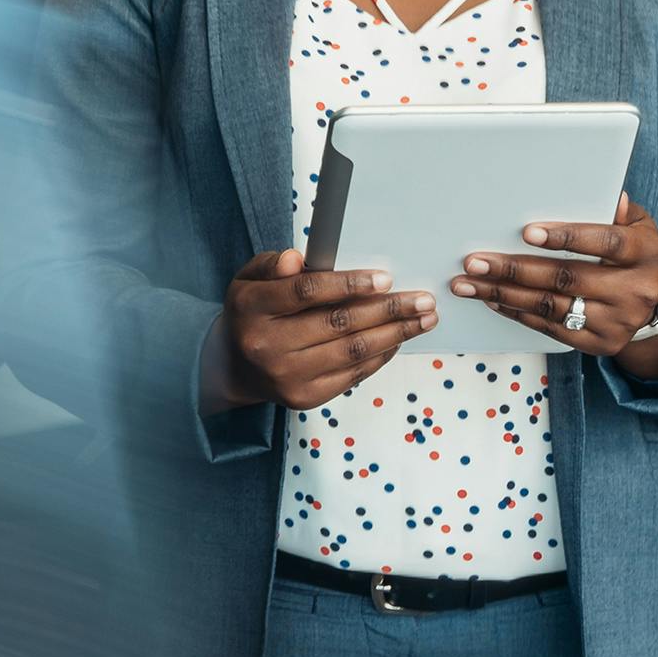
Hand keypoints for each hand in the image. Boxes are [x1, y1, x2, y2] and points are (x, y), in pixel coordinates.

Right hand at [218, 248, 432, 410]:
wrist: (234, 366)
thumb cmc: (252, 312)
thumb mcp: (250, 278)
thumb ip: (273, 265)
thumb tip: (297, 259)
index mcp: (252, 307)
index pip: (306, 292)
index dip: (348, 284)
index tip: (385, 278)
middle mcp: (267, 345)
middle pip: (337, 323)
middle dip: (387, 310)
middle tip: (422, 300)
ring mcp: (286, 376)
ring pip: (351, 352)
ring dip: (394, 334)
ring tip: (423, 319)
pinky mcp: (304, 398)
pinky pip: (352, 375)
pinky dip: (380, 356)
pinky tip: (399, 339)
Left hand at [455, 192, 657, 373]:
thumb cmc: (636, 254)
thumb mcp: (638, 225)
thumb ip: (618, 211)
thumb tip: (608, 195)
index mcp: (642, 253)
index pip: (604, 242)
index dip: (566, 237)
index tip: (527, 233)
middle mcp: (633, 291)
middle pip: (567, 279)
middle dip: (516, 269)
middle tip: (476, 262)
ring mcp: (616, 322)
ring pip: (553, 308)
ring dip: (506, 295)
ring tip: (471, 283)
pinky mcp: (600, 344)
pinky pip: (552, 329)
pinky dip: (519, 314)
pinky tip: (494, 300)